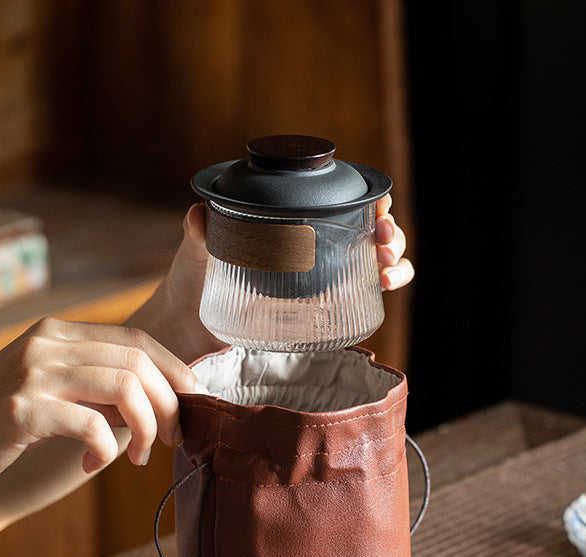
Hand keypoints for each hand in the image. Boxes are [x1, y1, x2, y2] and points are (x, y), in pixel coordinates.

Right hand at [0, 318, 202, 496]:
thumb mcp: (53, 392)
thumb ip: (99, 389)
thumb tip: (161, 402)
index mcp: (58, 333)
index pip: (137, 341)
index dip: (175, 371)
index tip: (194, 402)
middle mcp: (47, 342)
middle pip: (138, 363)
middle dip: (169, 404)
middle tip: (173, 439)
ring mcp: (33, 372)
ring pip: (124, 389)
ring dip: (146, 428)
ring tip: (141, 457)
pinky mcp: (21, 408)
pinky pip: (90, 425)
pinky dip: (104, 450)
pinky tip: (91, 465)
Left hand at [133, 195, 414, 361]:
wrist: (189, 326)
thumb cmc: (194, 279)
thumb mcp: (197, 250)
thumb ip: (199, 233)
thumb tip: (198, 215)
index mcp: (291, 221)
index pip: (341, 201)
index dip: (368, 200)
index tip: (376, 209)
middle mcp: (313, 246)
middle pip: (367, 230)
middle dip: (389, 231)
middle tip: (383, 238)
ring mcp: (321, 278)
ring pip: (375, 261)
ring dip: (396, 260)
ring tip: (387, 268)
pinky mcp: (322, 310)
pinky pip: (363, 295)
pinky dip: (384, 286)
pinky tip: (384, 287)